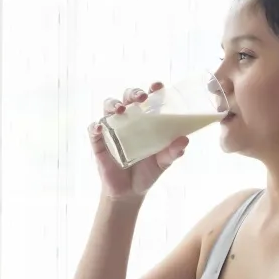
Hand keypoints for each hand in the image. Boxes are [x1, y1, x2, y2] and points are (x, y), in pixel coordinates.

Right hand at [87, 82, 189, 198]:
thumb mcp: (163, 163)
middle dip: (133, 93)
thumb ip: (173, 152)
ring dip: (113, 105)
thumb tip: (184, 140)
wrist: (129, 192)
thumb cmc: (147, 172)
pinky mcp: (99, 143)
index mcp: (145, 121)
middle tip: (141, 98)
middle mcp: (128, 121)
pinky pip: (93, 131)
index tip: (158, 86)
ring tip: (120, 110)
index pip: (147, 99)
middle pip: (127, 98)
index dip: (152, 90)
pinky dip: (95, 127)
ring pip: (108, 108)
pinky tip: (100, 128)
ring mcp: (112, 130)